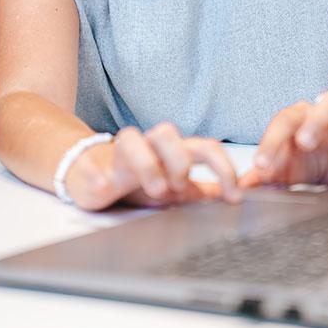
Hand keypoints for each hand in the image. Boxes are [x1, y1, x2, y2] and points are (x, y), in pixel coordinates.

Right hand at [65, 122, 241, 210]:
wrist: (90, 174)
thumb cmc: (138, 180)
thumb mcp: (175, 189)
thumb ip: (202, 192)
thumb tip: (237, 196)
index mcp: (171, 152)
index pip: (203, 147)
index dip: (223, 168)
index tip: (234, 197)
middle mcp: (147, 148)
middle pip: (165, 131)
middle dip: (178, 160)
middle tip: (180, 186)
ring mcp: (119, 157)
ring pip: (130, 139)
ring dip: (146, 165)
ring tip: (154, 190)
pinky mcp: (93, 171)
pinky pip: (93, 169)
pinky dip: (101, 179)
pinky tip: (106, 189)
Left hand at [240, 90, 327, 189]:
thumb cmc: (305, 167)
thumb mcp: (282, 174)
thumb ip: (260, 179)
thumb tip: (230, 191)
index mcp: (298, 122)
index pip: (283, 122)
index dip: (272, 141)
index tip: (263, 165)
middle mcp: (324, 117)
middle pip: (322, 103)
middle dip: (314, 120)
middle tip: (305, 142)